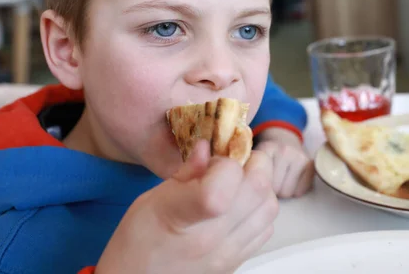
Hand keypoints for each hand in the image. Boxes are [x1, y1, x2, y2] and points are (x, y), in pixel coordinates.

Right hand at [96, 140, 277, 273]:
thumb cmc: (138, 239)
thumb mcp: (153, 198)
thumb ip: (188, 171)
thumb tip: (208, 145)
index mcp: (185, 216)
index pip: (228, 177)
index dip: (227, 161)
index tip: (213, 161)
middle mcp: (214, 237)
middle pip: (259, 188)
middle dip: (254, 164)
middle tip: (235, 163)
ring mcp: (230, 253)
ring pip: (270, 207)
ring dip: (261, 187)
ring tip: (239, 184)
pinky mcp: (238, 261)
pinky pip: (267, 228)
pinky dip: (260, 209)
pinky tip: (241, 206)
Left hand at [256, 127, 313, 198]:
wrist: (285, 140)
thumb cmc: (267, 157)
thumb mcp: (254, 159)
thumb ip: (249, 171)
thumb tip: (249, 191)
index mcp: (266, 149)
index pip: (260, 181)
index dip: (259, 184)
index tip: (258, 178)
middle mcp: (284, 150)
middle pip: (275, 189)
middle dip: (273, 188)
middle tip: (273, 178)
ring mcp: (299, 157)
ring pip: (288, 192)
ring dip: (284, 190)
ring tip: (283, 178)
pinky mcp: (311, 165)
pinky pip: (300, 191)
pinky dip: (297, 189)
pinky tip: (294, 179)